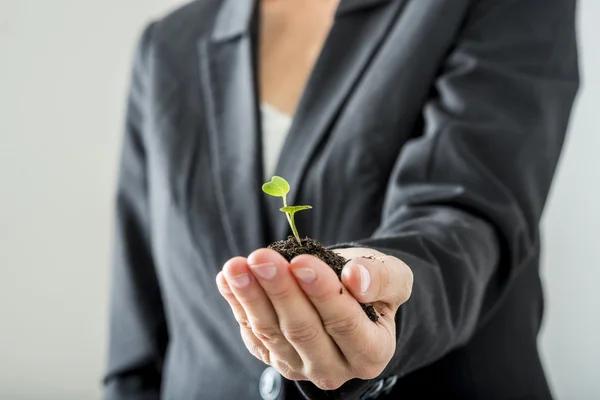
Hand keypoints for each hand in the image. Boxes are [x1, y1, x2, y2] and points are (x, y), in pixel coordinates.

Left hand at [215, 247, 412, 389]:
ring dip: (251, 296)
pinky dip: (237, 303)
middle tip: (261, 258)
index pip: (345, 323)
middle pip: (303, 330)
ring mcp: (300, 366)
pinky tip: (227, 278)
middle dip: (279, 291)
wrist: (350, 295)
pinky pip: (252, 332)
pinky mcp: (274, 357)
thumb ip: (382, 278)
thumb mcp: (394, 275)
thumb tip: (356, 278)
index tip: (301, 262)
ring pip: (272, 332)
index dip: (322, 292)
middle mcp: (335, 368)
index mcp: (371, 351)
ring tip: (236, 266)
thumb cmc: (373, 285)